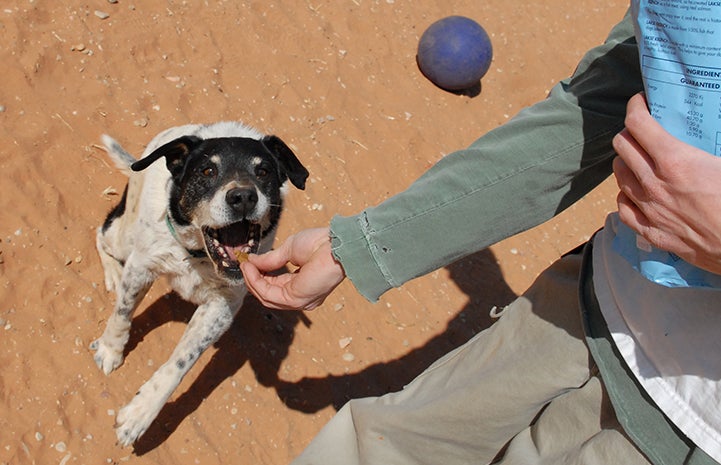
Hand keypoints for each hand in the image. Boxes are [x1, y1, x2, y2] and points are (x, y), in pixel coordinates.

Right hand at [240, 228, 345, 309]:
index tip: (247, 263)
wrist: (335, 244)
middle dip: (253, 279)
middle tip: (243, 264)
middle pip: (268, 294)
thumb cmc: (321, 244)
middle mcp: (301, 297)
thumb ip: (271, 259)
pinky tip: (251, 269)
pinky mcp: (295, 300)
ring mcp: (299, 300)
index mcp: (302, 285)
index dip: (259, 275)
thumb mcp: (289, 250)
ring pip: (266, 296)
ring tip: (245, 266)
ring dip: (252, 280)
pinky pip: (268, 294)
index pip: (275, 286)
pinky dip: (257, 282)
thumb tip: (252, 261)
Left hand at [612, 92, 720, 274]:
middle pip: (622, 147)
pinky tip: (634, 192)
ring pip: (619, 176)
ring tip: (639, 159)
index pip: (638, 125)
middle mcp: (655, 184)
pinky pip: (623, 208)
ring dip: (626, 162)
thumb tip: (711, 127)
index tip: (640, 102)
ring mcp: (650, 210)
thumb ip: (710, 143)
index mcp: (676, 161)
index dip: (635, 107)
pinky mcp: (652, 233)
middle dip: (630, 132)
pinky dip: (626, 196)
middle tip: (642, 131)